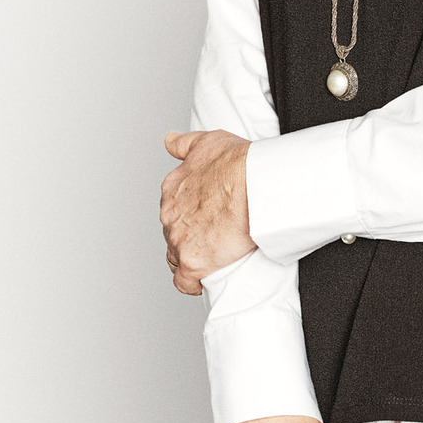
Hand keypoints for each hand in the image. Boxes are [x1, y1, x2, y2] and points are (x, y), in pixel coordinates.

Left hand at [160, 129, 256, 294]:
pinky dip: (193, 282)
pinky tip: (207, 277)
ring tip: (216, 255)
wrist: (254, 183)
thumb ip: (183, 143)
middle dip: (190, 236)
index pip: (172, 209)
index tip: (206, 216)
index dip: (188, 215)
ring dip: (192, 257)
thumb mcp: (207, 142)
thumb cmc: (238, 163)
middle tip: (216, 235)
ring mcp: (180, 240)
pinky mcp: (193, 263)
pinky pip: (185, 282)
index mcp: (173, 190)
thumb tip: (169, 141)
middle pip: (174, 234)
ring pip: (177, 257)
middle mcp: (170, 216)